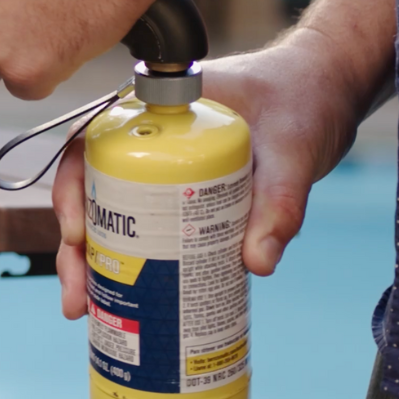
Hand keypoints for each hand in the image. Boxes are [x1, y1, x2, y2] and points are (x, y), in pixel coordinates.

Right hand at [50, 34, 374, 318]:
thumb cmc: (304, 98)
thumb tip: (258, 263)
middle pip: (90, 190)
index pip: (90, 142)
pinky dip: (130, 261)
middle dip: (75, 248)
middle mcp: (146, 135)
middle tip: (78, 296)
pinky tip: (124, 299)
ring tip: (85, 309)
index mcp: (155, 108)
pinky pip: (143, 224)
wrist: (326, 89)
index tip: (79, 234)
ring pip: (110, 213)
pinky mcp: (180, 190)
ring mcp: (161, 164)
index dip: (72, 190)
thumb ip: (280, 201)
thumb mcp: (293, 150)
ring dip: (93, 262)